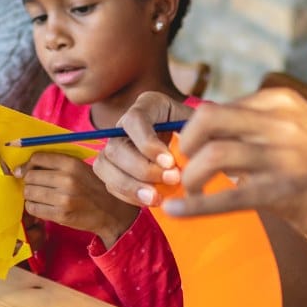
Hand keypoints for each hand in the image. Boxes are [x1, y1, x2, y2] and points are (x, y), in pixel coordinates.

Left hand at [16, 151, 138, 249]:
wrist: (112, 211)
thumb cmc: (93, 187)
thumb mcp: (80, 168)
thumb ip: (56, 164)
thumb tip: (23, 168)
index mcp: (71, 163)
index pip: (37, 158)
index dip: (28, 165)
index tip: (24, 171)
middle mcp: (67, 179)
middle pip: (30, 176)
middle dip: (29, 182)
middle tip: (35, 187)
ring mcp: (63, 198)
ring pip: (29, 192)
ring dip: (31, 195)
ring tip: (40, 197)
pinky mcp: (61, 215)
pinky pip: (33, 208)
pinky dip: (34, 208)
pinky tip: (42, 207)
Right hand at [93, 92, 191, 208]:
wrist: (191, 145)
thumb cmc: (198, 133)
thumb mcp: (202, 126)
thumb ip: (198, 134)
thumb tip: (193, 154)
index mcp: (146, 106)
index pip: (134, 120)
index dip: (148, 144)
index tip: (170, 162)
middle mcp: (123, 125)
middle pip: (116, 147)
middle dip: (142, 169)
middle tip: (171, 180)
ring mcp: (114, 147)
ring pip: (105, 166)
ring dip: (131, 186)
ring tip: (156, 198)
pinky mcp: (111, 168)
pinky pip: (110, 184)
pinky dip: (129, 195)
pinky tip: (150, 200)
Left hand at [164, 89, 306, 243]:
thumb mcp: (297, 129)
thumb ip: (256, 125)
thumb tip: (203, 128)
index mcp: (282, 101)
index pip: (220, 106)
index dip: (197, 131)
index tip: (191, 151)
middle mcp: (282, 122)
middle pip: (208, 119)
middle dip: (185, 143)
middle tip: (183, 164)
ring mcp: (284, 156)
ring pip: (213, 155)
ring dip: (191, 176)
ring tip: (191, 190)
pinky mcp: (284, 191)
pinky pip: (228, 197)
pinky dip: (195, 206)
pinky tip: (175, 212)